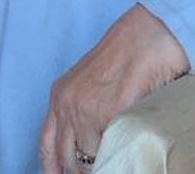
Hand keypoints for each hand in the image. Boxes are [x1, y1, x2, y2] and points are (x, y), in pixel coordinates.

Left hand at [39, 5, 188, 173]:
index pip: (46, 145)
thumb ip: (83, 111)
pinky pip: (109, 149)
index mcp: (59, 96)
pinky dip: (117, 158)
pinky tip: (126, 158)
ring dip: (100, 167)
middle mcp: (66, 104)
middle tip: (95, 173)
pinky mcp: (110, 112)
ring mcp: (86, 109)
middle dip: (78, 173)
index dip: (51, 169)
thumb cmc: (127, 56)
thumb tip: (87, 148)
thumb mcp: (92, 84)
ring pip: (87, 160)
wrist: (148, 35)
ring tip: (114, 166)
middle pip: (65, 159)